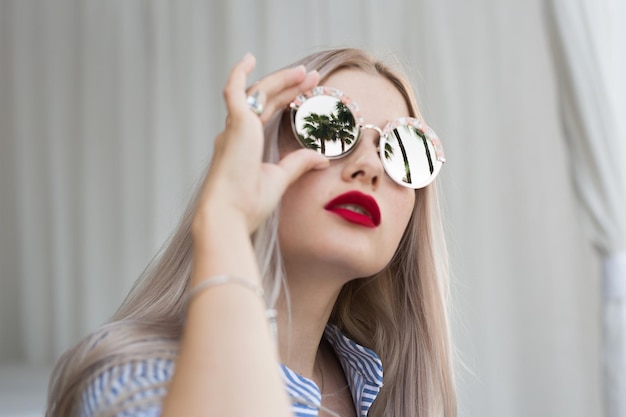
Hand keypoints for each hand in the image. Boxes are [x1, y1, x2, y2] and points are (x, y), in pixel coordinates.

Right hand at [193, 53, 328, 238]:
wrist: (230, 215)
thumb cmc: (248, 204)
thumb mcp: (280, 179)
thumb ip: (299, 164)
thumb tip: (322, 159)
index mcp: (244, 146)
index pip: (267, 113)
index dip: (287, 99)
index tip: (307, 91)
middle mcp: (236, 133)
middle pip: (265, 100)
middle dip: (289, 86)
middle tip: (312, 77)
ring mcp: (234, 128)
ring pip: (258, 93)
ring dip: (281, 79)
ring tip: (306, 72)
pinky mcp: (235, 124)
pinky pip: (233, 91)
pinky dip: (238, 73)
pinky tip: (249, 58)